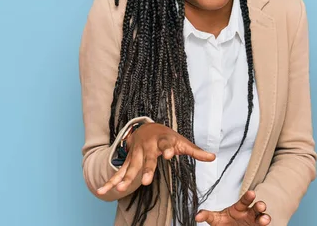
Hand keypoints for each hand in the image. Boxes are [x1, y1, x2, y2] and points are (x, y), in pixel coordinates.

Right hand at [97, 123, 214, 194]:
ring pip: (131, 167)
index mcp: (163, 140)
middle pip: (148, 159)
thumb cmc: (168, 137)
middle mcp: (148, 147)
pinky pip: (119, 172)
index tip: (170, 154)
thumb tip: (213, 157)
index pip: (167, 144)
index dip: (169, 149)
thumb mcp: (182, 141)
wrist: (147, 127)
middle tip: (145, 181)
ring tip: (121, 190)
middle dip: (146, 169)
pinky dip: (111, 181)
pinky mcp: (129, 161)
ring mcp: (136, 154)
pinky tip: (102, 190)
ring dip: (125, 178)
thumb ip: (196, 151)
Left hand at [195, 190, 270, 224]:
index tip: (251, 193)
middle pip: (256, 208)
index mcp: (239, 208)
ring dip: (265, 218)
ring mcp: (254, 222)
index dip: (248, 196)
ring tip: (265, 220)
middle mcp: (249, 213)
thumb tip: (197, 216)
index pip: (244, 200)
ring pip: (262, 218)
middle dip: (260, 205)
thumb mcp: (216, 219)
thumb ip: (207, 215)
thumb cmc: (225, 221)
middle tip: (260, 206)